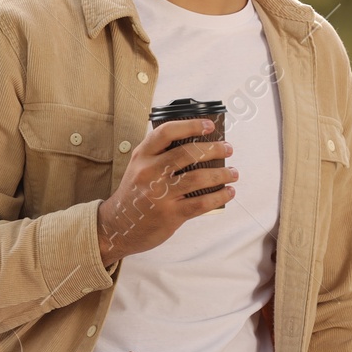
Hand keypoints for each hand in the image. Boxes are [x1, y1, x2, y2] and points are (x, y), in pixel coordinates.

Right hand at [96, 118, 237, 262]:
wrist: (118, 226)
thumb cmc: (135, 193)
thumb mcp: (139, 167)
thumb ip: (160, 155)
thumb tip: (199, 145)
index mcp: (142, 156)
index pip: (166, 132)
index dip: (190, 126)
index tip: (208, 125)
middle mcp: (149, 172)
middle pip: (188, 153)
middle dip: (214, 149)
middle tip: (228, 149)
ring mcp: (159, 194)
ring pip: (198, 178)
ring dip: (222, 174)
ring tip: (233, 173)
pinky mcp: (170, 215)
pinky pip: (201, 203)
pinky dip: (219, 196)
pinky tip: (228, 192)